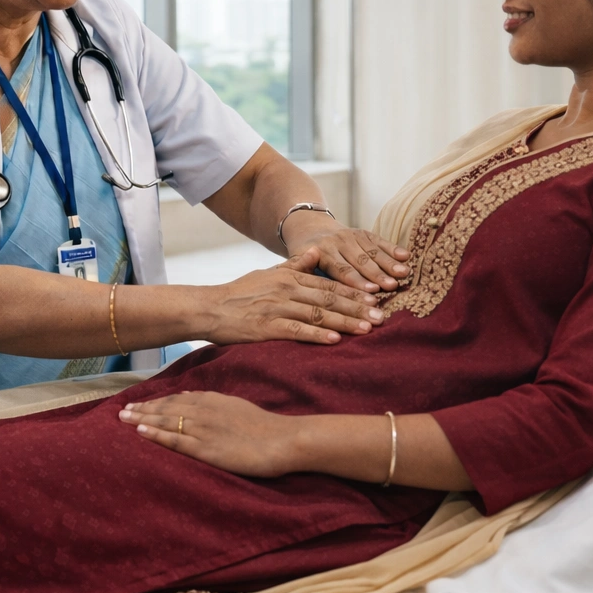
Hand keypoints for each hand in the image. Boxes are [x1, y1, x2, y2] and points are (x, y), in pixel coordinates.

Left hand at [119, 391, 302, 477]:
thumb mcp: (238, 408)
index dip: (156, 402)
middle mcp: (204, 410)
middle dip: (142, 409)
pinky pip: (176, 439)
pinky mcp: (207, 448)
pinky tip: (141, 432)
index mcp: (213, 400)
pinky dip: (157, 434)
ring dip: (142, 419)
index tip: (139, 404)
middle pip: (166, 407)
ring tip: (122, 420)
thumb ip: (217, 407)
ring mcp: (204, 428)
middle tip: (121, 411)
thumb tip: (198, 404)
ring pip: (166, 420)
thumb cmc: (266, 427)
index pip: (177, 399)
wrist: (284, 439)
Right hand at [204, 248, 383, 345]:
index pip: (329, 284)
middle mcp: (287, 291)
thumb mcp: (268, 273)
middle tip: (381, 318)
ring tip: (366, 330)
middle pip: (329, 300)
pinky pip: (297, 331)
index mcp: (290, 277)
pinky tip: (335, 340)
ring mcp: (277, 309)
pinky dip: (317, 336)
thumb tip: (316, 251)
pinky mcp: (267, 328)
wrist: (210, 307)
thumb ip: (294, 264)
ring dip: (344, 323)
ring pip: (318, 315)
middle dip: (358, 309)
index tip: (376, 299)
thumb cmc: (240, 292)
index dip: (354, 292)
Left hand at [283, 221, 409, 293]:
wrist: (308, 228)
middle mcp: (338, 242)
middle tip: (391, 287)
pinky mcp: (363, 232)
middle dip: (377, 275)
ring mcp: (351, 236)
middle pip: (360, 261)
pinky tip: (406, 257)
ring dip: (389, 264)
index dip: (357, 281)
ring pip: (372, 251)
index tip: (372, 292)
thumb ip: (305, 275)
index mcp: (321, 252)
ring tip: (403, 274)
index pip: (341, 269)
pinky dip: (393, 248)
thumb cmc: (304, 258)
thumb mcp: (296, 265)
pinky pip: (379, 240)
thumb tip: (312, 296)